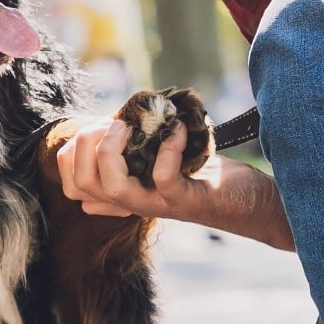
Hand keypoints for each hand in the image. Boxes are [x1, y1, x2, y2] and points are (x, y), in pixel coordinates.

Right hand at [52, 118, 293, 246]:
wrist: (251, 202)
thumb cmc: (209, 175)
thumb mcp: (166, 157)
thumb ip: (140, 145)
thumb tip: (118, 117)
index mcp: (126, 194)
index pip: (74, 187)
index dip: (71, 155)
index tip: (96, 127)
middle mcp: (136, 204)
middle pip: (84, 187)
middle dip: (85, 148)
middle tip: (112, 124)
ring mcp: (161, 206)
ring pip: (115, 189)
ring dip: (113, 152)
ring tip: (127, 127)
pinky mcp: (189, 202)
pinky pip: (165, 180)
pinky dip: (167, 151)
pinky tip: (177, 130)